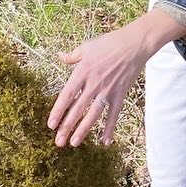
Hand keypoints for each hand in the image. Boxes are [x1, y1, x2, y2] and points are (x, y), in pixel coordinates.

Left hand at [47, 9, 185, 146]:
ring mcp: (108, 90)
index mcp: (83, 71)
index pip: (67, 95)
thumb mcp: (87, 46)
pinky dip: (110, 128)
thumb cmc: (110, 43)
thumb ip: (72, 55)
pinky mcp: (120, 94)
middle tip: (58, 142)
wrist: (134, 44)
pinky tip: (104, 141)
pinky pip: (114, 114)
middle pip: (78, 109)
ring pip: (93, 114)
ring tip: (74, 143)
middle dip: (67, 126)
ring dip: (83, 130)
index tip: (51, 124)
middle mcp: (94, 83)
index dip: (58, 110)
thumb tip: (60, 56)